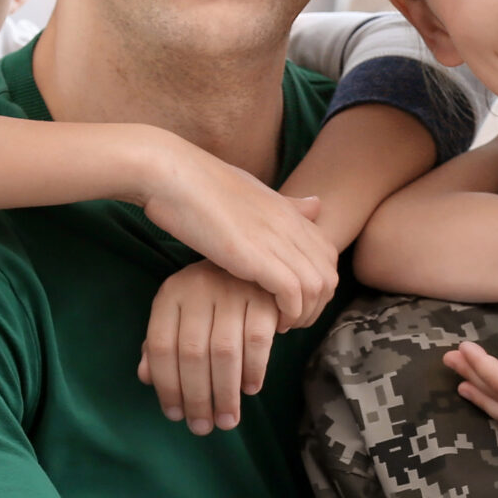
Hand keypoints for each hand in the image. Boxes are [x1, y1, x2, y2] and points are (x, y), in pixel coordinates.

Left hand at [138, 262, 279, 434]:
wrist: (255, 259)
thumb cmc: (210, 297)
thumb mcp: (180, 313)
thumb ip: (162, 344)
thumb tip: (145, 378)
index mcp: (171, 294)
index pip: (161, 346)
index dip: (166, 385)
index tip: (175, 415)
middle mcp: (198, 288)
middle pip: (192, 353)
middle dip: (197, 398)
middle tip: (203, 428)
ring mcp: (233, 289)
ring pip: (225, 352)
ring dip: (226, 393)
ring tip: (227, 421)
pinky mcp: (265, 296)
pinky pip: (258, 341)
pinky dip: (254, 370)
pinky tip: (250, 389)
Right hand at [139, 138, 337, 328]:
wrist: (168, 173)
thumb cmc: (198, 184)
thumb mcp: (251, 191)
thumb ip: (285, 204)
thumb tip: (317, 204)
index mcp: (288, 210)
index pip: (328, 254)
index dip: (317, 284)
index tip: (293, 301)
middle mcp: (289, 223)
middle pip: (329, 274)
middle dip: (315, 305)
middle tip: (289, 319)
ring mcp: (274, 237)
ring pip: (318, 287)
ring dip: (303, 314)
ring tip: (280, 324)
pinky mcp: (254, 254)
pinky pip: (293, 291)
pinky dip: (288, 312)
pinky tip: (270, 321)